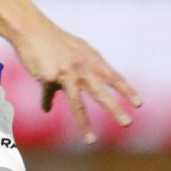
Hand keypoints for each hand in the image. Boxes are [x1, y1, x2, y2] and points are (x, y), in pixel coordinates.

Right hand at [8, 23, 140, 144]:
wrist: (31, 29)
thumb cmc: (53, 40)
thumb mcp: (74, 51)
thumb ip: (79, 73)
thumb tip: (83, 86)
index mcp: (91, 59)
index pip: (114, 77)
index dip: (126, 91)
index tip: (139, 105)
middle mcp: (82, 67)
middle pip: (100, 93)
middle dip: (114, 109)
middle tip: (127, 123)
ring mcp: (65, 74)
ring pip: (76, 104)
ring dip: (84, 124)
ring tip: (91, 141)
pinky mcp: (47, 79)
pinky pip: (48, 96)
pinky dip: (47, 102)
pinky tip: (46, 108)